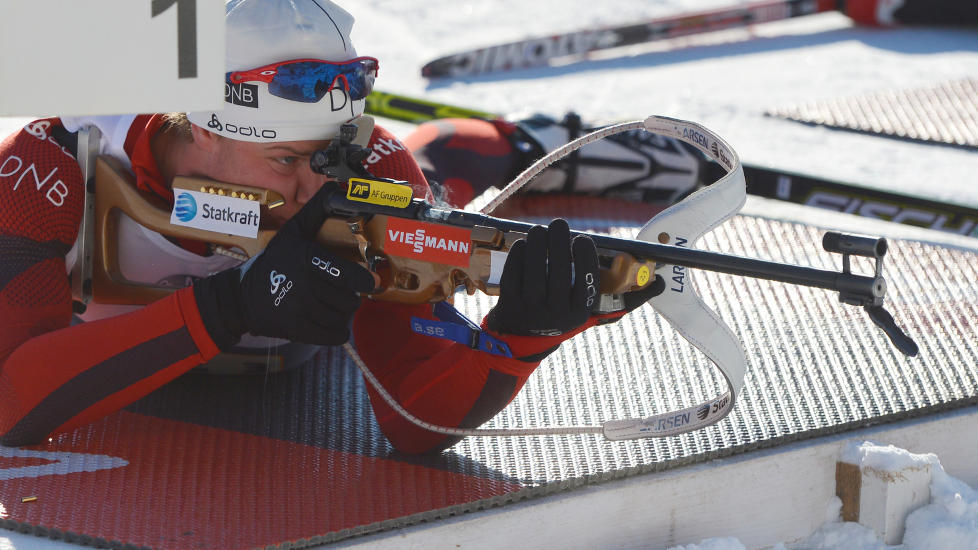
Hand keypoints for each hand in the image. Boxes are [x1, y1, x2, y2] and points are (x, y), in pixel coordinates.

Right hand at [193, 186, 375, 347]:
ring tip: (328, 304)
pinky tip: (325, 320)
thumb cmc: (274, 262)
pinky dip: (335, 331)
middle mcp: (305, 284)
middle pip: (350, 299)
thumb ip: (316, 211)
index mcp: (307, 259)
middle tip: (337, 291)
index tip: (370, 282)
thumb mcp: (293, 232)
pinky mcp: (298, 330)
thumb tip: (334, 186)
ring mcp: (301, 309)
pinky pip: (335, 335)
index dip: (364, 280)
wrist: (242, 297)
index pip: (349, 275)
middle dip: (348, 296)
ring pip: (343, 317)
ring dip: (341, 313)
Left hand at [487, 218, 597, 335]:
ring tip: (540, 230)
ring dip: (537, 245)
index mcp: (577, 313)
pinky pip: (513, 276)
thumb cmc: (554, 311)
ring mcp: (531, 311)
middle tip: (559, 224)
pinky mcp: (509, 306)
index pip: (587, 283)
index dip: (586, 257)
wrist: (521, 338)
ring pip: (534, 273)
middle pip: (560, 274)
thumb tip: (607, 251)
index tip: (582, 238)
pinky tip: (523, 244)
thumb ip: (587, 284)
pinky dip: (518, 257)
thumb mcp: (575, 308)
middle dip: (559, 243)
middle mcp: (555, 315)